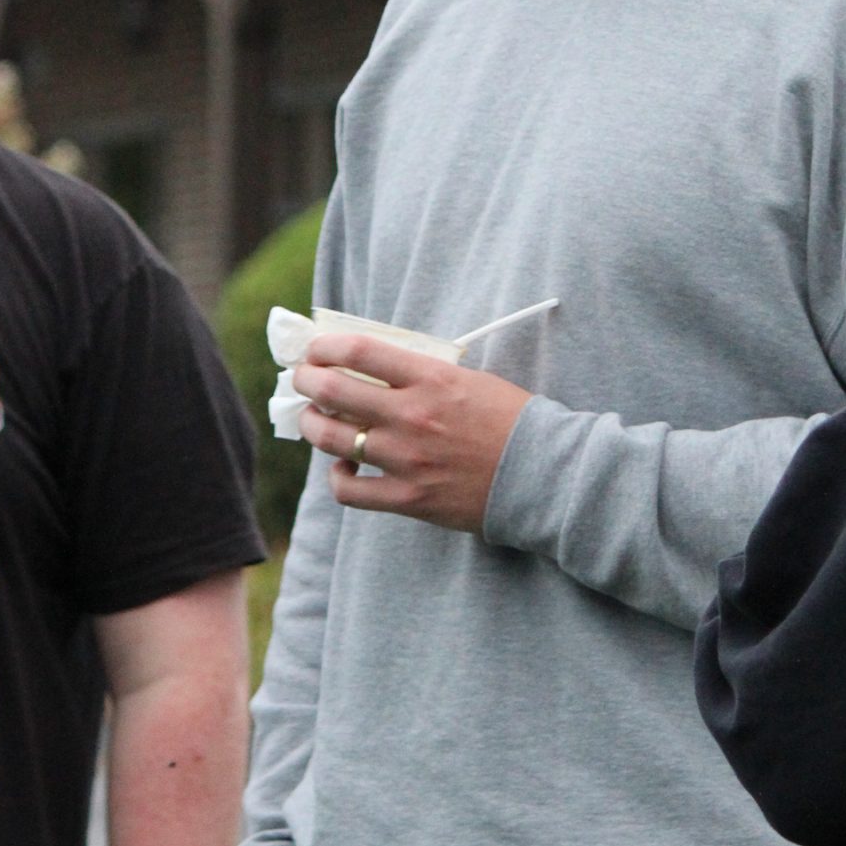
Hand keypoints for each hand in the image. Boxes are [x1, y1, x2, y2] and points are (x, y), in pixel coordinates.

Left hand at [295, 333, 530, 531]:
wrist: (543, 474)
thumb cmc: (512, 420)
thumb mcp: (471, 379)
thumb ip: (425, 373)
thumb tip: (378, 366)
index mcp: (432, 379)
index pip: (360, 352)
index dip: (326, 346)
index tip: (316, 348)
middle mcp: (412, 416)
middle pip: (333, 390)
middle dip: (307, 380)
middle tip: (302, 378)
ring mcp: (407, 460)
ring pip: (332, 438)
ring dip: (313, 424)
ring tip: (314, 418)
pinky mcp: (408, 499)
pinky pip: (350, 490)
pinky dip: (338, 475)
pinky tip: (344, 464)